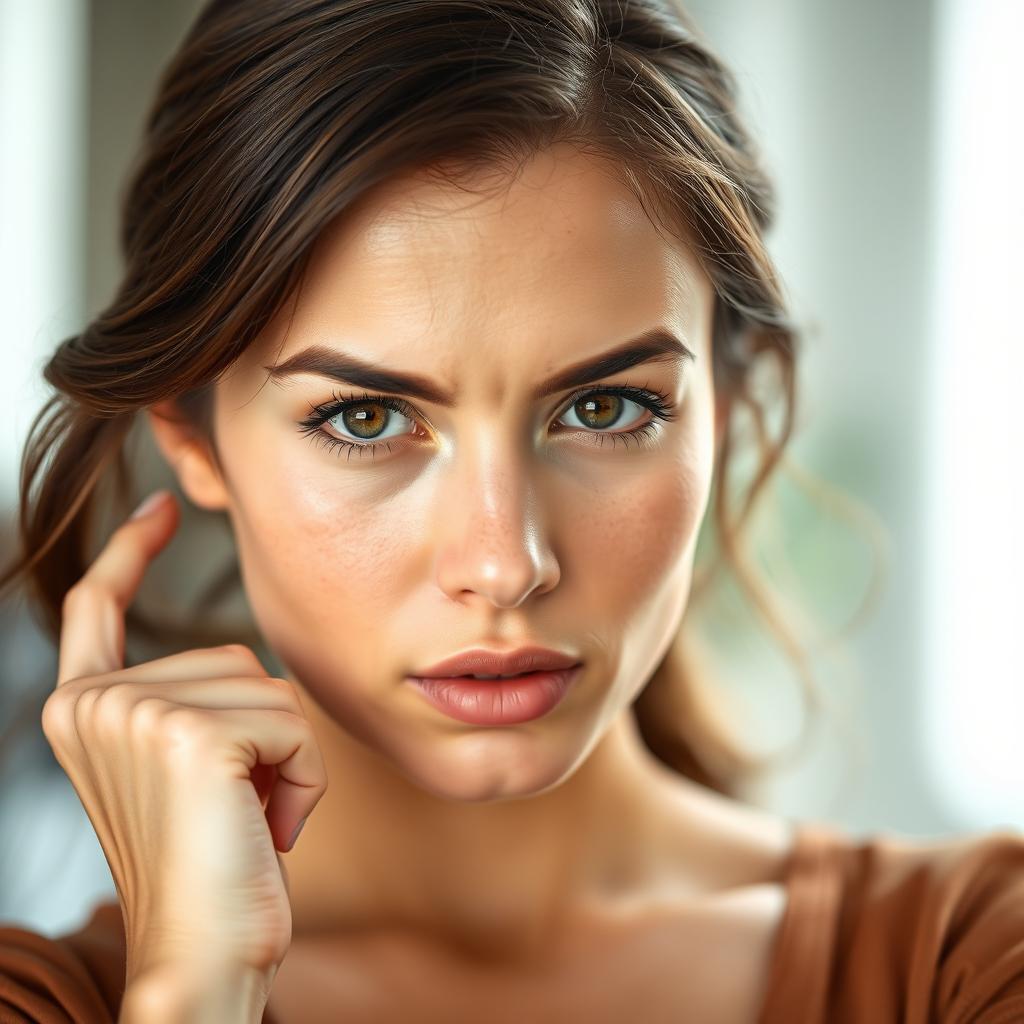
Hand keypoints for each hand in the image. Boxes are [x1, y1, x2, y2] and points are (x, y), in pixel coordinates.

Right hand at [40, 489, 327, 979]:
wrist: (202, 955)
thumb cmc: (206, 868)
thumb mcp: (179, 772)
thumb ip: (185, 706)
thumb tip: (237, 662)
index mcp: (82, 707)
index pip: (98, 605)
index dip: (131, 553)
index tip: (162, 507)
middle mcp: (94, 700)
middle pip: (231, 657)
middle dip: (259, 732)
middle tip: (231, 809)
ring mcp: (136, 711)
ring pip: (270, 689)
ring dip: (284, 759)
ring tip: (246, 822)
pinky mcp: (191, 734)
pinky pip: (293, 725)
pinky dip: (302, 778)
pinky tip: (267, 827)